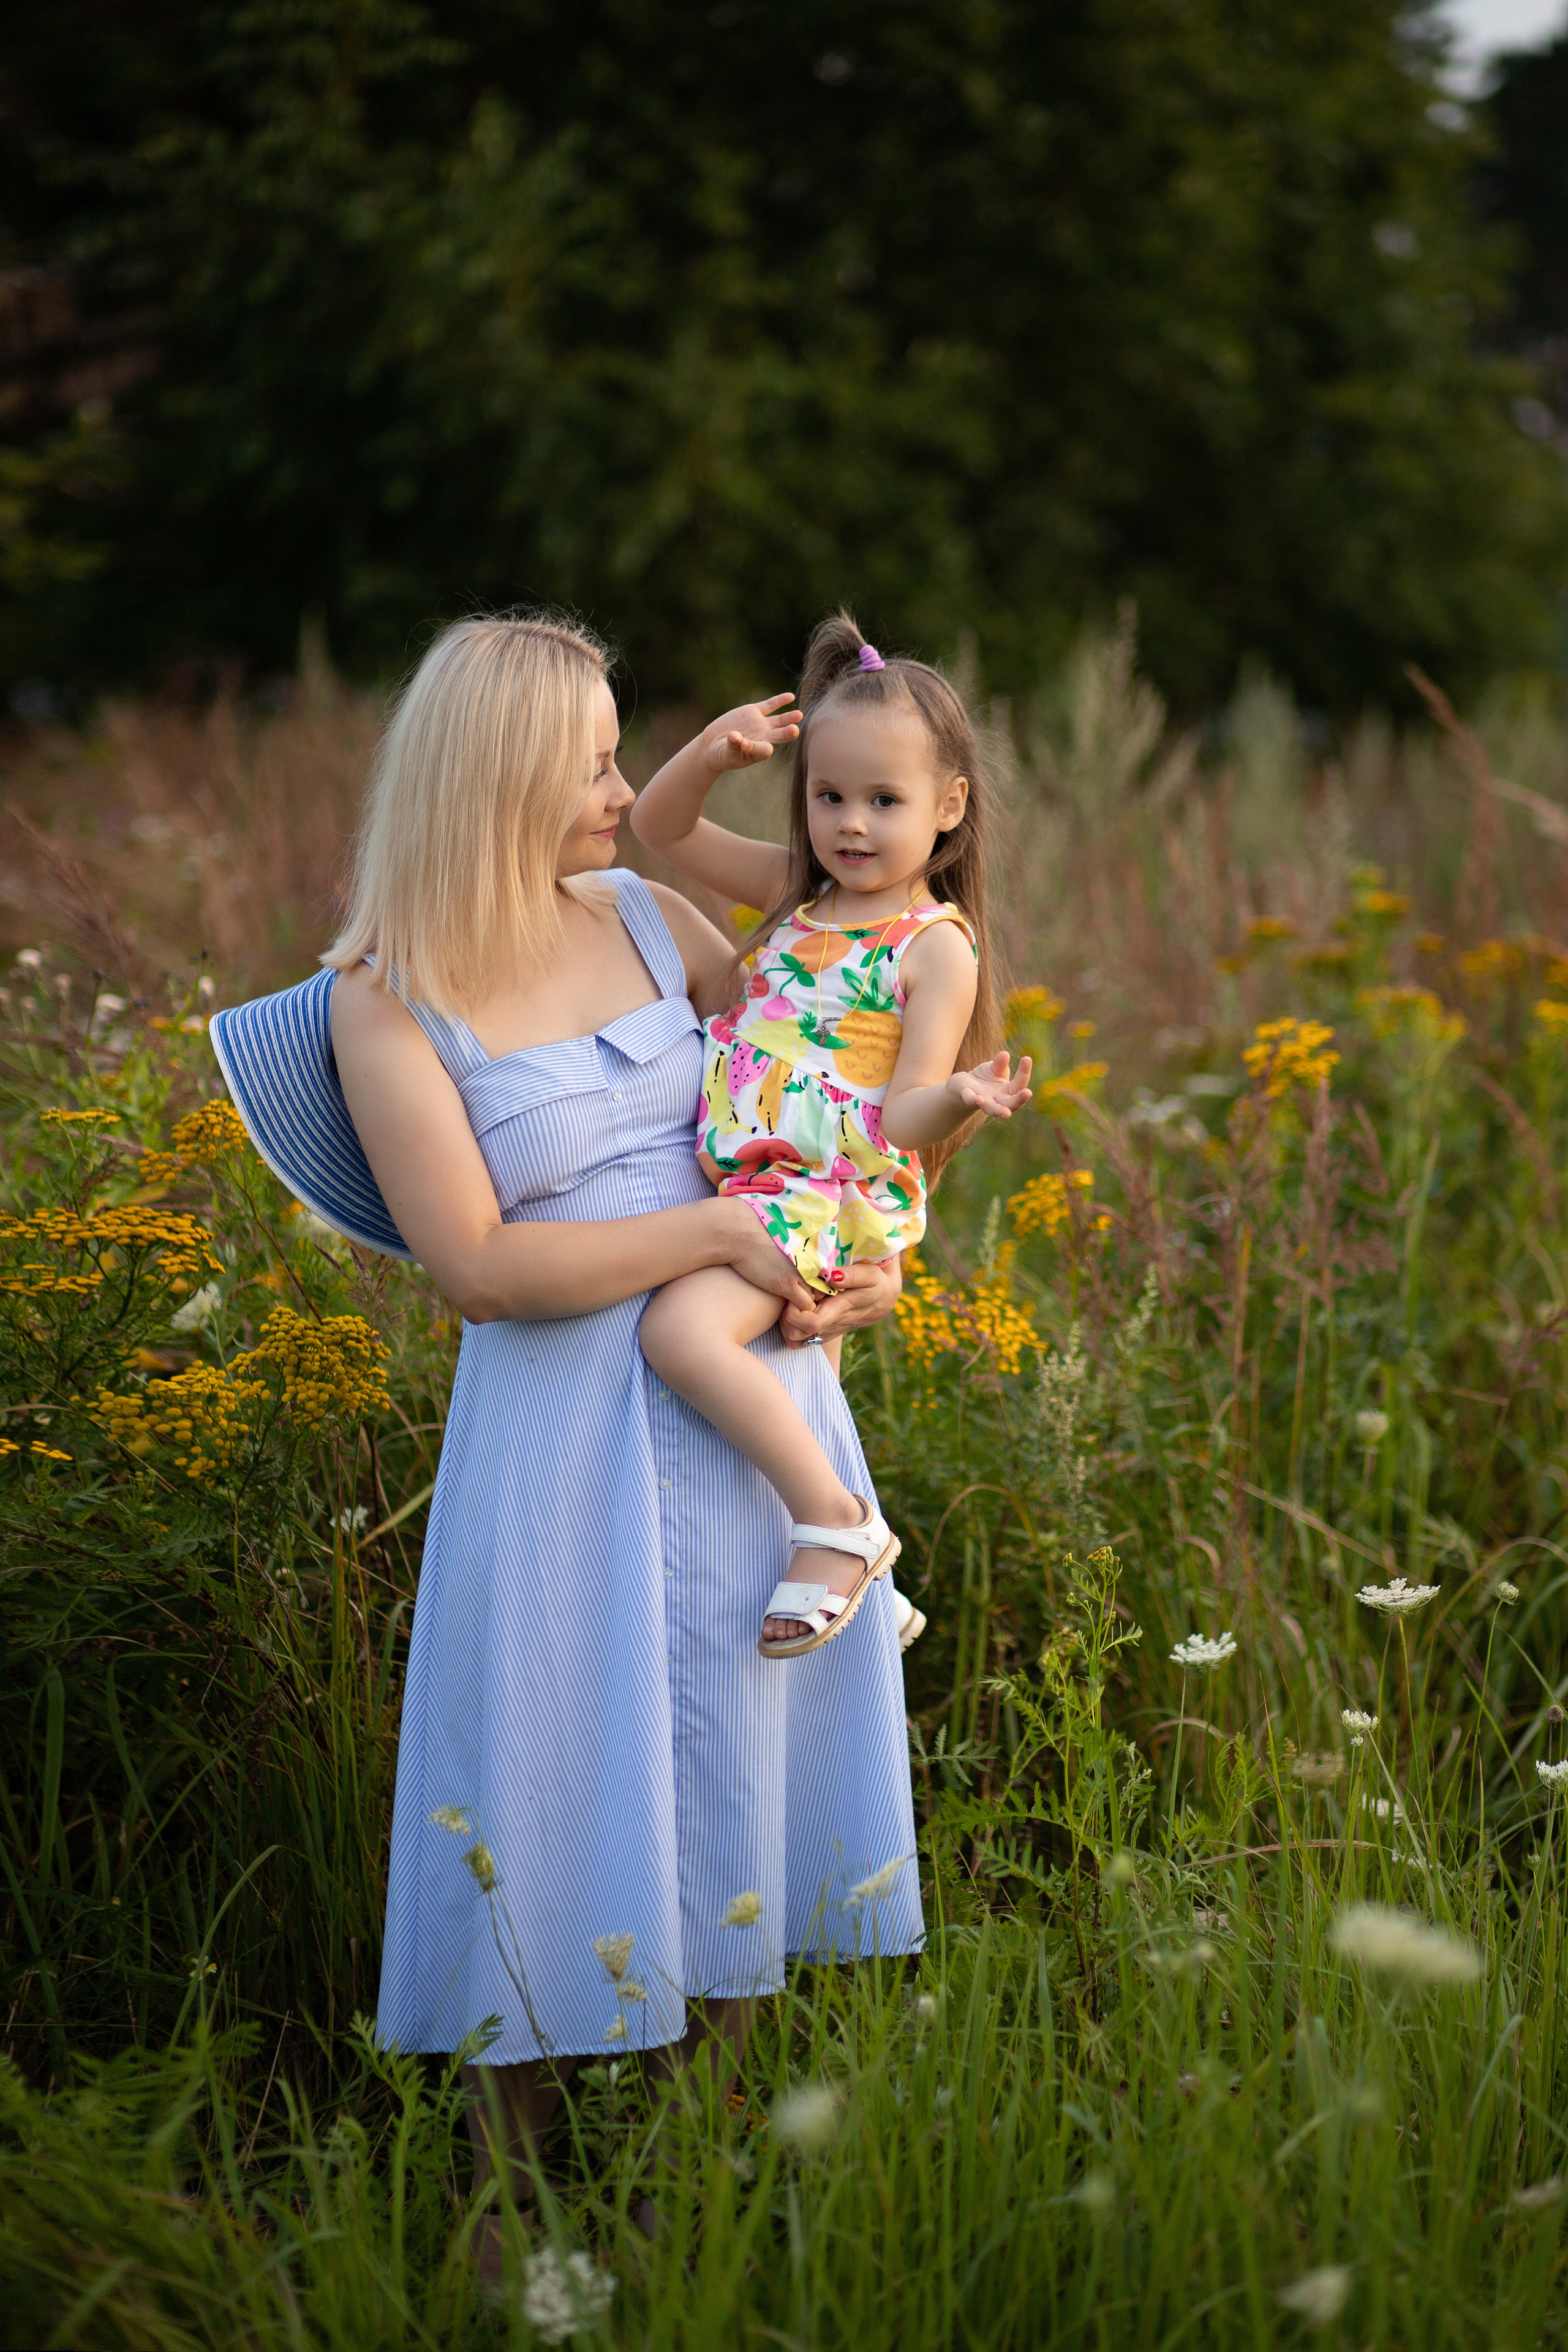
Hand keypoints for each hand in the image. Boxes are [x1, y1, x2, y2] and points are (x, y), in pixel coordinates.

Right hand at [702, 692, 802, 775]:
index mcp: (759, 752)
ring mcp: (761, 724)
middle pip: (780, 736)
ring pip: (779, 721)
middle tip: (794, 730)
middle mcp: (764, 738)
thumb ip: (733, 746)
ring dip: (789, 718)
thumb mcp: (726, 754)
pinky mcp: (755, 711)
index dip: (757, 747)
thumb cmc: (722, 754)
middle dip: (788, 733)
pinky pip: (770, 705)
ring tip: (799, 715)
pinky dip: (780, 701)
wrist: (714, 744)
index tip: (744, 745)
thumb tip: (735, 736)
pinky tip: (791, 697)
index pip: (764, 750)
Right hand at [715, 1197, 816, 1309]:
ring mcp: (801, 1272)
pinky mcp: (788, 1284)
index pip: (825, 1276)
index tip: (800, 1290)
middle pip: (822, 1289)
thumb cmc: (755, 1238)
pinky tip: (784, 1310)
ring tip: (789, 1306)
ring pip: (815, 1300)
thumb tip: (793, 1265)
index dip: (813, 1286)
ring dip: (804, 1306)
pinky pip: (805, 1307)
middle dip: (810, 1297)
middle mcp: (812, 1260)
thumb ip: (796, 1255)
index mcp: (813, 1249)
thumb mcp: (784, 1243)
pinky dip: (798, 1313)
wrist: (738, 1233)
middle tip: (795, 1301)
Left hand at [779, 1256, 902, 1345]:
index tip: (795, 1297)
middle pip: (795, 1336)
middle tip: (791, 1299)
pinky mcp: (822, 1333)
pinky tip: (799, 1310)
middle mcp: (829, 1327)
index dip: (795, 1313)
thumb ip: (853, 1275)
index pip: (810, 1324)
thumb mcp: (870, 1274)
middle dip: (786, 1318)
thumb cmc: (875, 1282)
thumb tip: (831, 1276)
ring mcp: (825, 1332)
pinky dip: (792, 1326)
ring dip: (787, 1324)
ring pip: (794, 1340)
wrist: (883, 1299)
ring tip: (793, 1305)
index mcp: (838, 1312)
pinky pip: (799, 1339)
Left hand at [949, 1049, 1032, 1121]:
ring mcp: (982, 1100)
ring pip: (992, 1109)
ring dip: (999, 1110)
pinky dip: (974, 1100)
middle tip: (1028, 1093)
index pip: (1019, 1085)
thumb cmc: (984, 1079)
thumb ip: (1000, 1064)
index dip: (1024, 1072)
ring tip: (1007, 1113)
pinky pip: (970, 1099)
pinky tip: (978, 1099)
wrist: (963, 1086)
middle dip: (1019, 1100)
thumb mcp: (994, 1069)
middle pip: (1010, 1104)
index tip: (1027, 1058)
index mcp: (1007, 1092)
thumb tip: (1005, 1054)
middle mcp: (997, 1100)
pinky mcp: (967, 1096)